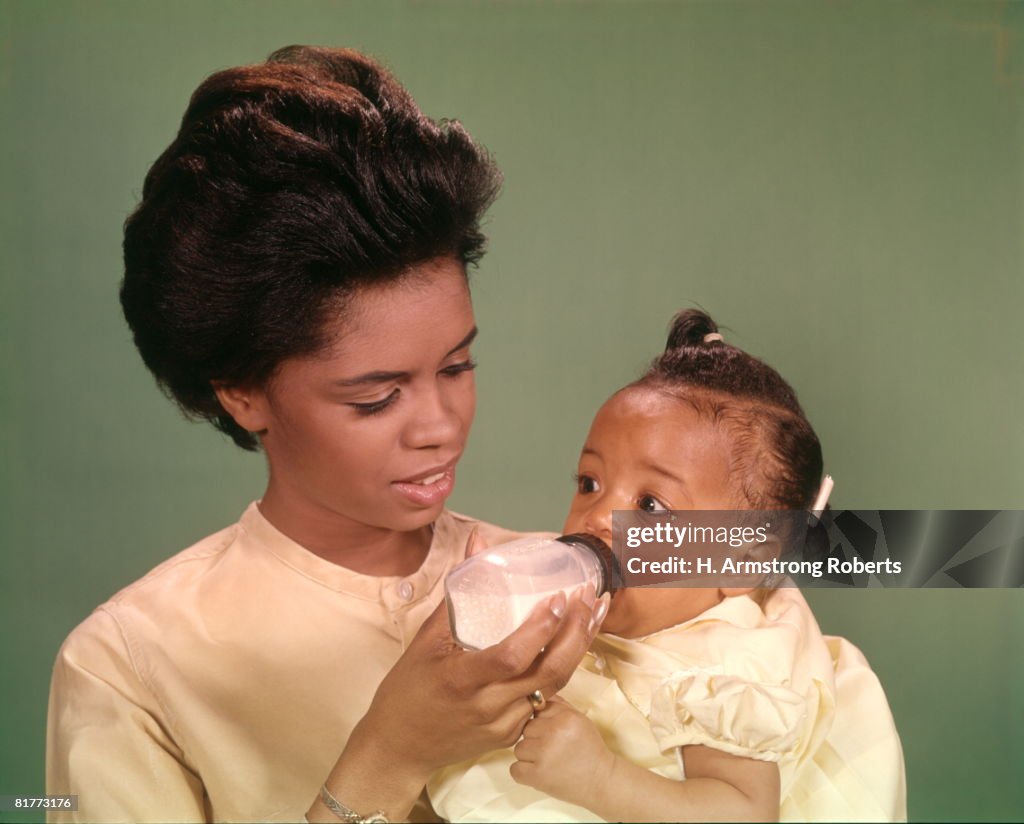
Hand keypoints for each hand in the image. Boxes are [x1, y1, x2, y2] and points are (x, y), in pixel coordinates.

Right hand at [351, 529, 609, 779]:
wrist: (400, 746)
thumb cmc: (408, 687)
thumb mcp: (426, 639)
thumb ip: (458, 591)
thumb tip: (478, 541)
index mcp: (462, 679)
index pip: (512, 656)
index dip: (540, 629)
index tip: (559, 598)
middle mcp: (488, 705)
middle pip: (548, 673)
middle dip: (576, 633)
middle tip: (590, 598)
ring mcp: (504, 723)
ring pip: (554, 685)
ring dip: (579, 647)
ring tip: (593, 613)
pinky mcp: (513, 734)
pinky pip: (544, 698)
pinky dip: (562, 668)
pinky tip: (574, 642)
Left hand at [510, 697, 615, 808]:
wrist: (601, 781)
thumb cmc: (589, 749)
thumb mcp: (580, 719)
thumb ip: (558, 705)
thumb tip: (536, 696)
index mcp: (565, 717)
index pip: (537, 710)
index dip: (542, 722)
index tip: (551, 733)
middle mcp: (554, 733)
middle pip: (526, 729)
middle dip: (535, 739)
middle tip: (551, 749)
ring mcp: (544, 754)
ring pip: (519, 749)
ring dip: (529, 756)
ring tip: (548, 762)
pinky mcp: (537, 776)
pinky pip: (515, 770)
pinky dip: (524, 773)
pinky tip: (540, 773)